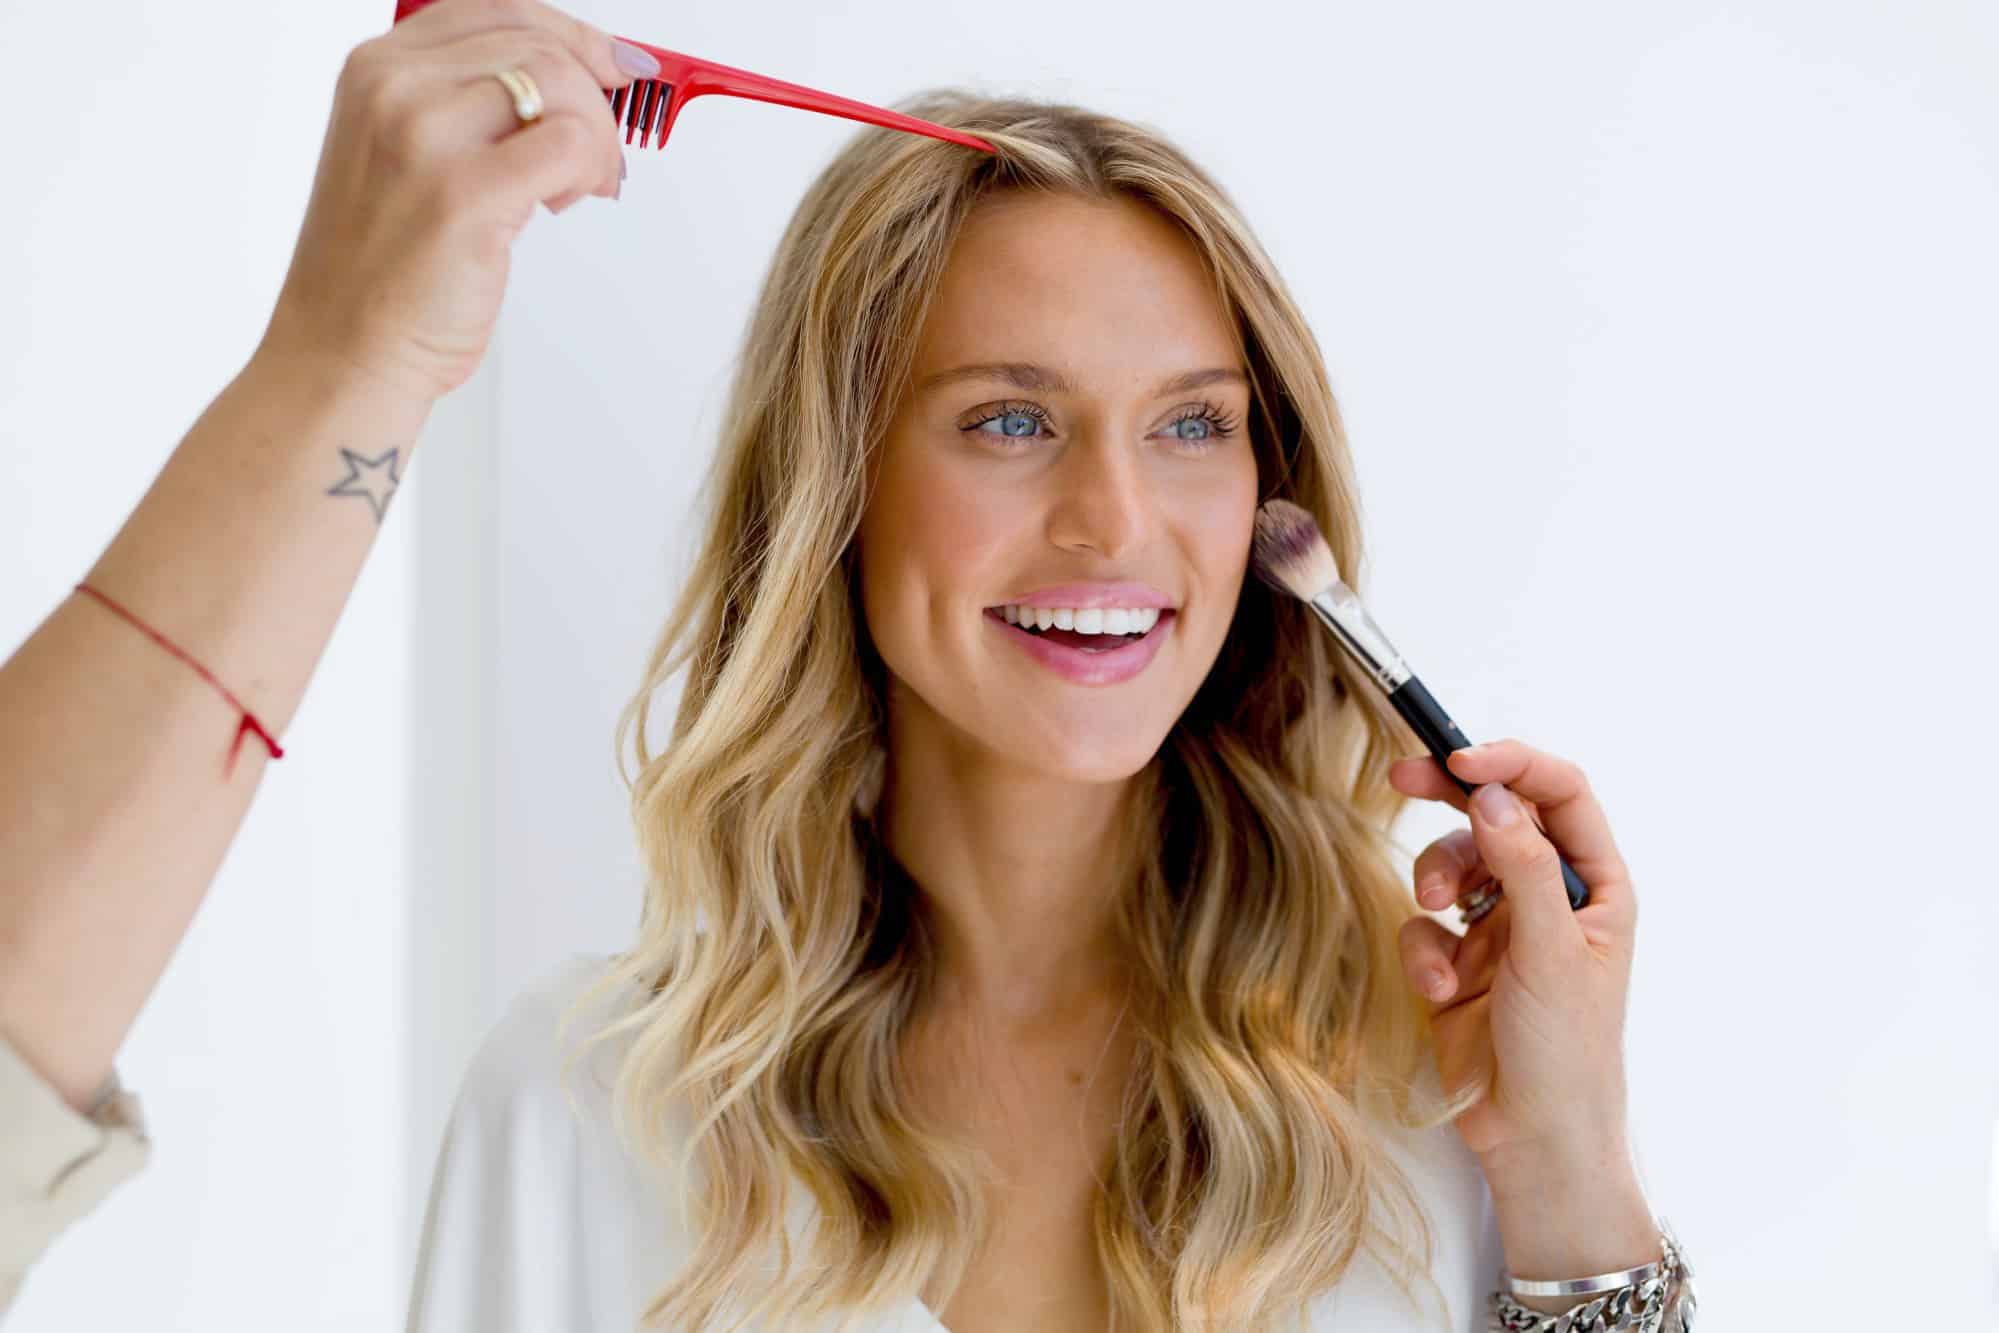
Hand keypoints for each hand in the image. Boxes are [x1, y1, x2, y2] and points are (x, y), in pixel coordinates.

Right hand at [261, 0, 646, 405]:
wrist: (346, 347)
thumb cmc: (383, 267)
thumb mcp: (405, 153)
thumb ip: (466, 104)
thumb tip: (565, 78)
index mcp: (378, 68)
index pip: (498, 11)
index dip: (571, 35)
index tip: (612, 65)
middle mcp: (393, 88)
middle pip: (537, 45)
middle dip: (594, 98)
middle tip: (600, 153)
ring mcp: (424, 136)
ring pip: (559, 86)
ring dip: (596, 138)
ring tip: (580, 184)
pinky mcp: (463, 193)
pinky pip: (568, 147)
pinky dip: (589, 171)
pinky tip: (564, 201)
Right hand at [1388, 739, 1639, 1171]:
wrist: (1535, 1139)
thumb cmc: (1569, 1052)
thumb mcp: (1551, 952)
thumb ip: (1521, 868)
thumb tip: (1492, 795)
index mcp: (1595, 885)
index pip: (1559, 795)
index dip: (1513, 764)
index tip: (1461, 758)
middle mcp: (1549, 896)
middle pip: (1497, 815)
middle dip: (1451, 796)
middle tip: (1403, 774)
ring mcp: (1501, 927)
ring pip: (1453, 865)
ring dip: (1434, 882)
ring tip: (1435, 915)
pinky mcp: (1458, 961)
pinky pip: (1424, 925)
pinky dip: (1424, 949)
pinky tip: (1439, 987)